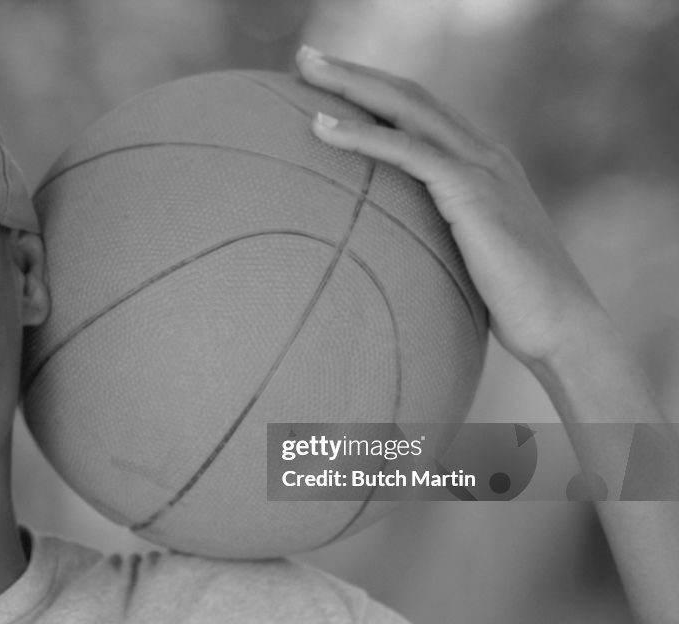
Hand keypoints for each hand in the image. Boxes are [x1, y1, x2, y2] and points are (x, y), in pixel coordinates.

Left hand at [296, 45, 611, 370]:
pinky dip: (362, 136)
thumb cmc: (514, 306)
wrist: (562, 325)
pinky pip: (407, 151)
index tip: (330, 82)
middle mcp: (485, 155)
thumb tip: (394, 255)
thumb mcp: (469, 260)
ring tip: (304, 69)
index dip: (376, 92)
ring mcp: (482, 167)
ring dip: (351, 84)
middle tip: (305, 57)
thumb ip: (438, 240)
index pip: (422, 113)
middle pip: (409, 96)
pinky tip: (321, 127)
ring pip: (406, 108)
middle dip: (355, 72)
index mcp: (484, 166)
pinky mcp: (472, 190)